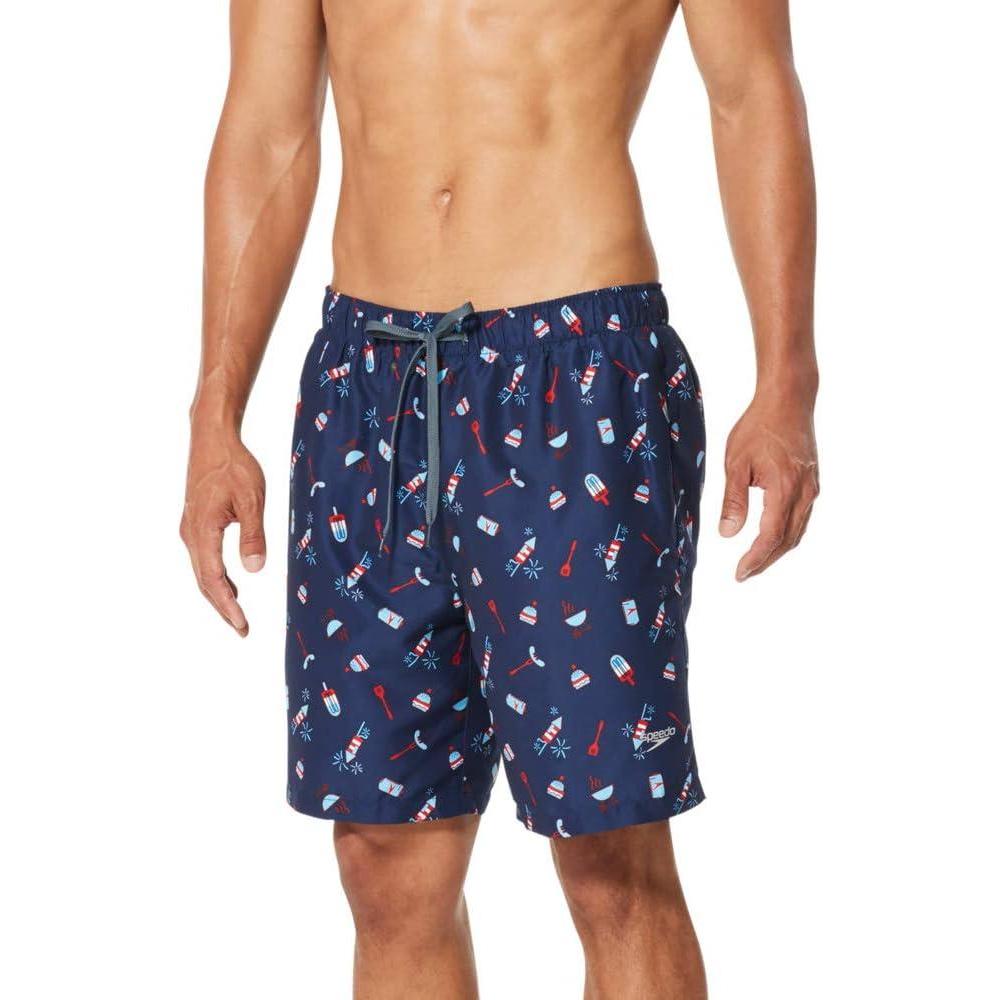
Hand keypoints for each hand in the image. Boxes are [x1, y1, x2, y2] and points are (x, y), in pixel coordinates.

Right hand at [180, 428, 266, 634]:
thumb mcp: (252, 499)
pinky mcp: (195, 524)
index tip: (242, 625)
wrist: (212, 439)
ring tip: (237, 615)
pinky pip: (204, 559)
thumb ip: (253, 535)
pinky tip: (232, 585)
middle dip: (223, 608)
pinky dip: (216, 577)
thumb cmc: (234, 466)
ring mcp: (190, 530)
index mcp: (203, 531)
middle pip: (204, 582)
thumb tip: (255, 570)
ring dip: (219, 594)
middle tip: (242, 630)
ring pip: (203, 572)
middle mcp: (191, 535)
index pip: (214, 580)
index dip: (228, 606)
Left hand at [719, 389, 818, 580]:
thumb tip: (728, 534)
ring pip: (798, 531)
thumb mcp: (736, 462)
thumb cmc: (759, 426)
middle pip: (788, 540)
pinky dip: (787, 534)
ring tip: (755, 561)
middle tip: (744, 574)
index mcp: (785, 488)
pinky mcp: (812, 482)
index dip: (756, 558)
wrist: (789, 400)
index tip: (740, 573)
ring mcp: (812, 488)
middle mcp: (805, 493)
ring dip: (777, 550)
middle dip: (766, 560)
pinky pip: (802, 518)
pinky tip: (772, 537)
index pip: (771, 536)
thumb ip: (733, 500)